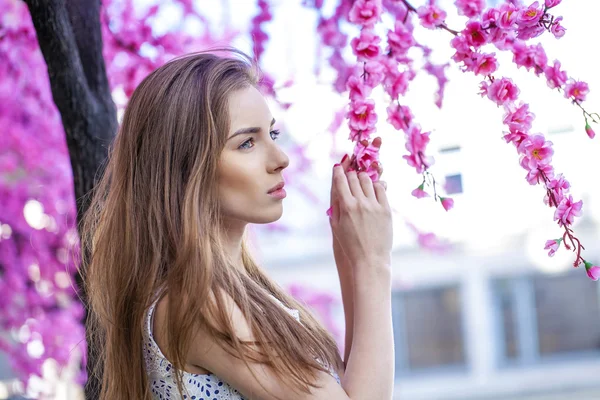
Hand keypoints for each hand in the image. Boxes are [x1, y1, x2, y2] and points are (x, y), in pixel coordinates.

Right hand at [329, 140, 391, 272]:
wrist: (370, 259)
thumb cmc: (350, 245)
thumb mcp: (336, 226)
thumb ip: (336, 206)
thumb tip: (336, 189)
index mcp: (346, 207)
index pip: (340, 181)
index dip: (338, 171)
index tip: (337, 167)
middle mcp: (360, 203)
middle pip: (354, 178)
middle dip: (350, 173)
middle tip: (349, 174)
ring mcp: (374, 205)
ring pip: (368, 181)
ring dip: (362, 177)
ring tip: (360, 179)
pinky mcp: (386, 209)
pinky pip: (381, 189)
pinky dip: (376, 185)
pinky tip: (373, 188)